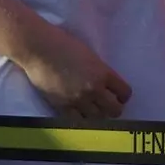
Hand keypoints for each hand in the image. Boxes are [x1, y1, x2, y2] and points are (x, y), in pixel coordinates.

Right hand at [17, 20, 131, 119]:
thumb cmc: (63, 44)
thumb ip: (100, 71)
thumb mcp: (90, 55)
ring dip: (98, 114)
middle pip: (114, 110)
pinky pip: (78, 120)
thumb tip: (106, 84)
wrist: (39, 49)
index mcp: (103, 73)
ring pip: (98, 118)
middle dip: (113, 108)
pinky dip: (81, 117)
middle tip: (108, 104)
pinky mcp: (63, 107)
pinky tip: (79, 112)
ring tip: (93, 109)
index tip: (119, 95)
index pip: (124, 92)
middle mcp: (94, 89)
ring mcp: (78, 100)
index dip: (123, 95)